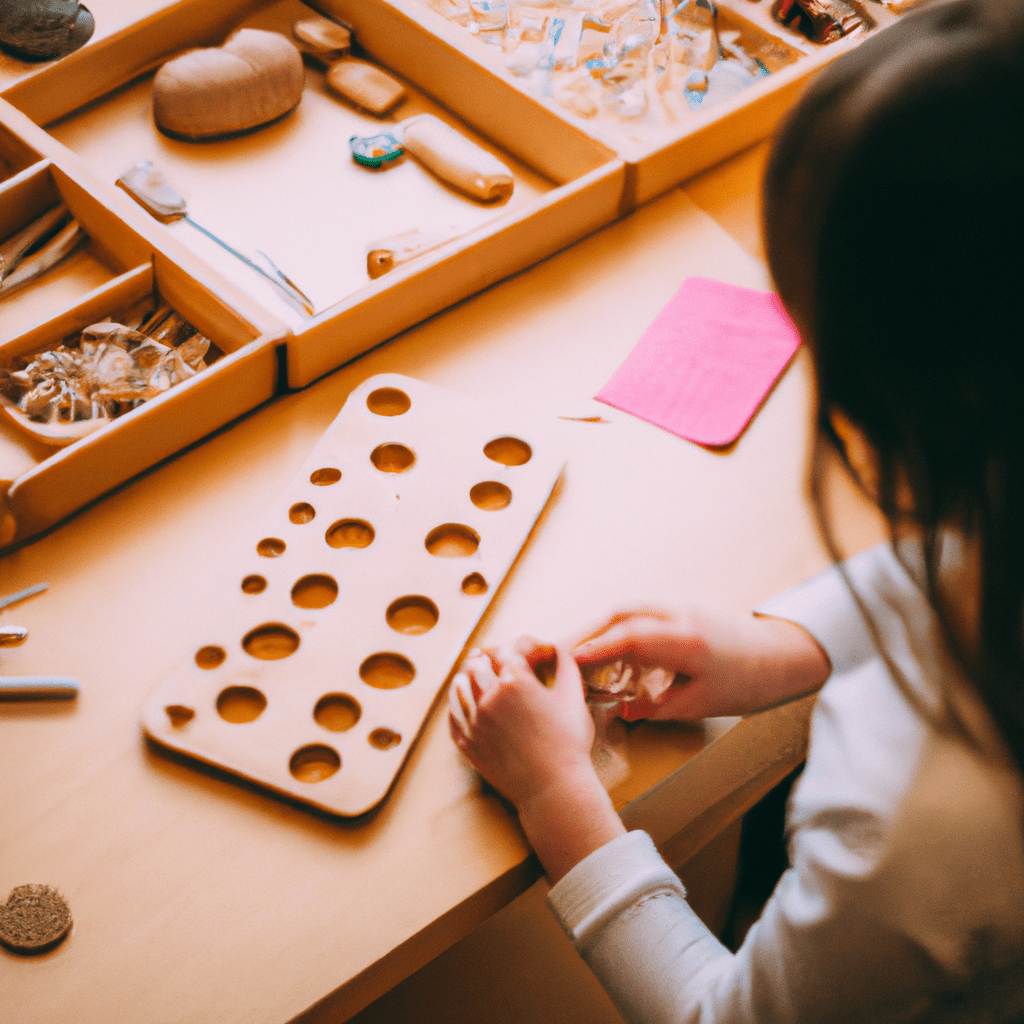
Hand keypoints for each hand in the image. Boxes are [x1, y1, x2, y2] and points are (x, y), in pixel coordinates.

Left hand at [448, 638, 594, 809]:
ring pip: (459, 685)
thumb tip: (556, 649)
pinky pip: (453, 715)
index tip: (535, 654)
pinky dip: (458, 703)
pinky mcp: (467, 743)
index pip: (509, 649)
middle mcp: (489, 698)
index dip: (524, 647)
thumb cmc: (568, 745)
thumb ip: (565, 664)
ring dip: (469, 675)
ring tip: (479, 674)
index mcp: (515, 682)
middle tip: (502, 660)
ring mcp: (474, 722)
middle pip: (478, 662)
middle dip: (493, 657)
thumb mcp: (574, 697)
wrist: (553, 790)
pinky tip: (467, 701)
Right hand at [572, 608, 830, 720]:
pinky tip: (615, 647)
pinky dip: (623, 627)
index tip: (570, 659)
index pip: (631, 637)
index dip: (597, 647)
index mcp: (687, 641)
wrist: (783, 656)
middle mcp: (681, 617)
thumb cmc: (747, 683)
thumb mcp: (701, 704)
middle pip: (624, 615)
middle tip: (565, 654)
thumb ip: (658, 706)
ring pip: (633, 611)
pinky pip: (645, 614)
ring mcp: (683, 609)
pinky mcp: (684, 611)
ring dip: (605, 628)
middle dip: (591, 633)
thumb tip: (624, 710)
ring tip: (584, 651)